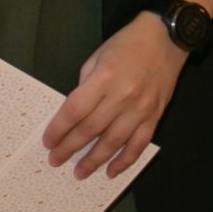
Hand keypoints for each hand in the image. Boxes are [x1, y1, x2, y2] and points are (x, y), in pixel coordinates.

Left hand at [43, 16, 184, 179]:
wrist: (164, 39)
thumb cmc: (126, 45)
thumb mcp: (97, 57)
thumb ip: (85, 86)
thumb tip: (74, 115)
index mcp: (104, 78)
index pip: (75, 110)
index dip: (59, 128)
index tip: (48, 141)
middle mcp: (122, 95)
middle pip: (91, 129)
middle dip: (70, 147)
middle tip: (56, 160)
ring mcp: (141, 108)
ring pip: (114, 142)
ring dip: (94, 160)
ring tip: (80, 172)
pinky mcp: (155, 116)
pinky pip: (139, 144)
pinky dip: (125, 160)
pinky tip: (112, 171)